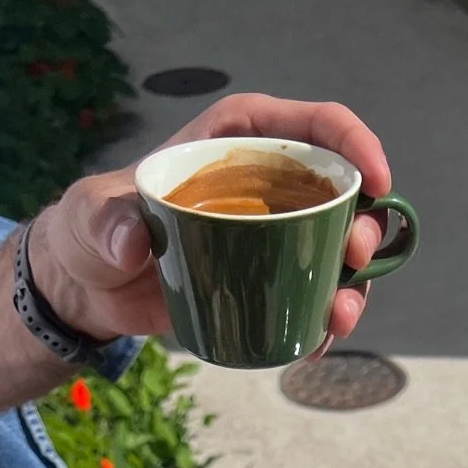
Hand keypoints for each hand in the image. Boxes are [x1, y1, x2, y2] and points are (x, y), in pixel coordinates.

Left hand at [32, 94, 393, 345]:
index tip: (376, 179)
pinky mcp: (265, 280)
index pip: (311, 126)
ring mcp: (272, 235)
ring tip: (339, 315)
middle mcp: (267, 183)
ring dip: (353, 283)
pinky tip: (319, 340)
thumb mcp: (91, 214)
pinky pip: (310, 294)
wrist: (91, 283)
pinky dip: (322, 318)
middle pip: (338, 192)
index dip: (354, 143)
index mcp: (238, 141)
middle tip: (355, 257)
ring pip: (334, 250)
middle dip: (363, 224)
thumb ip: (106, 219)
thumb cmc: (94, 228)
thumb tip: (132, 242)